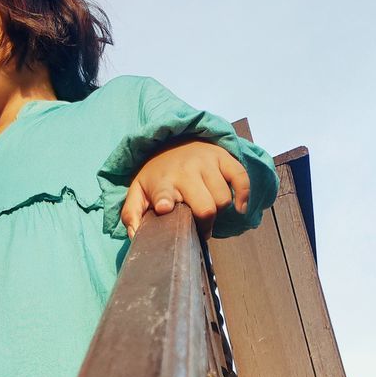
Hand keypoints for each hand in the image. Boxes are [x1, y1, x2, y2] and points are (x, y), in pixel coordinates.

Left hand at [121, 139, 249, 239]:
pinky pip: (241, 178)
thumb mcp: (138, 192)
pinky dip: (243, 195)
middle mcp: (186, 170)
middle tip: (198, 229)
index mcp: (163, 181)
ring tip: (208, 212)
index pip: (164, 192)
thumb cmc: (157, 176)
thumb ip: (132, 214)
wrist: (173, 141)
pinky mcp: (224, 157)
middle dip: (204, 224)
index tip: (164, 209)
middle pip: (205, 207)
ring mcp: (207, 162)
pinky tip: (239, 208)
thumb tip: (135, 235)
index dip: (165, 201)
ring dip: (219, 212)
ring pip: (223, 199)